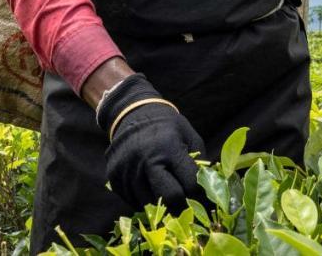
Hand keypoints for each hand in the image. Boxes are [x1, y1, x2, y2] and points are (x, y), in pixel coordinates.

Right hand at [95, 73, 204, 211]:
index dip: (199, 195)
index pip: (189, 184)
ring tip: (169, 197)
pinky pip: (133, 202)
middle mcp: (145, 160)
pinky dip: (145, 202)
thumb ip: (199, 163)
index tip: (203, 199)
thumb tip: (207, 192)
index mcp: (168, 148)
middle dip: (182, 207)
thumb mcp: (190, 137)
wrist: (133, 114)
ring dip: (162, 206)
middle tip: (188, 208)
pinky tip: (152, 190)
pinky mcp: (114, 178)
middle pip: (169, 198)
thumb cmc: (168, 127)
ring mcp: (127, 170)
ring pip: (150, 204)